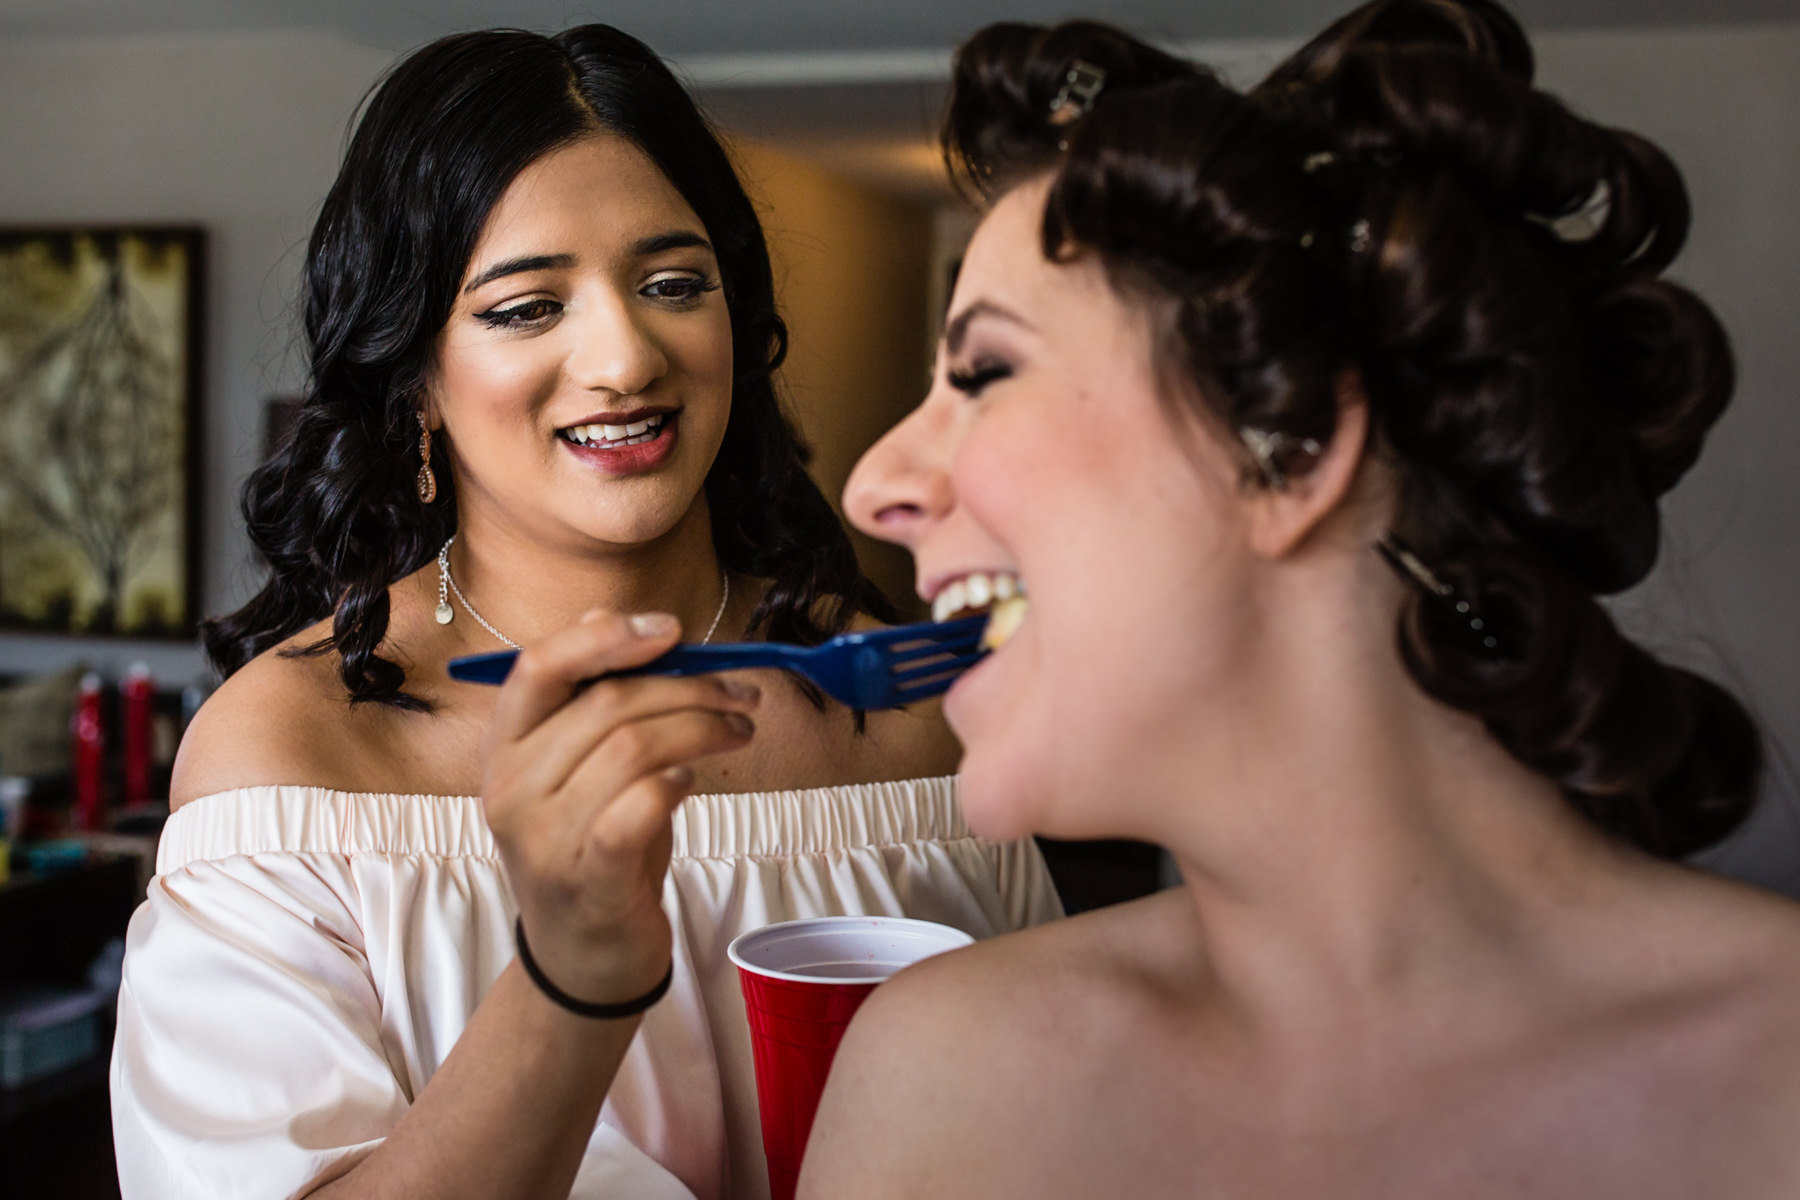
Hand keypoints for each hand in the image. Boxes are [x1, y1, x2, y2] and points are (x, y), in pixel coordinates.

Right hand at [481, 609, 759, 1004]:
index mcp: (504, 747)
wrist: (583, 955)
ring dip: (702, 730)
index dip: (607, 637)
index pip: (539, 666)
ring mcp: (544, 838)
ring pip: (634, 749)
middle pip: (608, 705)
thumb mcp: (581, 766)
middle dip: (689, 688)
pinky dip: (677, 782)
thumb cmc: (592, 845)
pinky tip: (694, 781)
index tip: (671, 629)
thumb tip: (607, 618)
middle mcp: (511, 787)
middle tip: (739, 695)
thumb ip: (588, 696)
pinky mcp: (587, 879)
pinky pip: (639, 807)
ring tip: (737, 732)